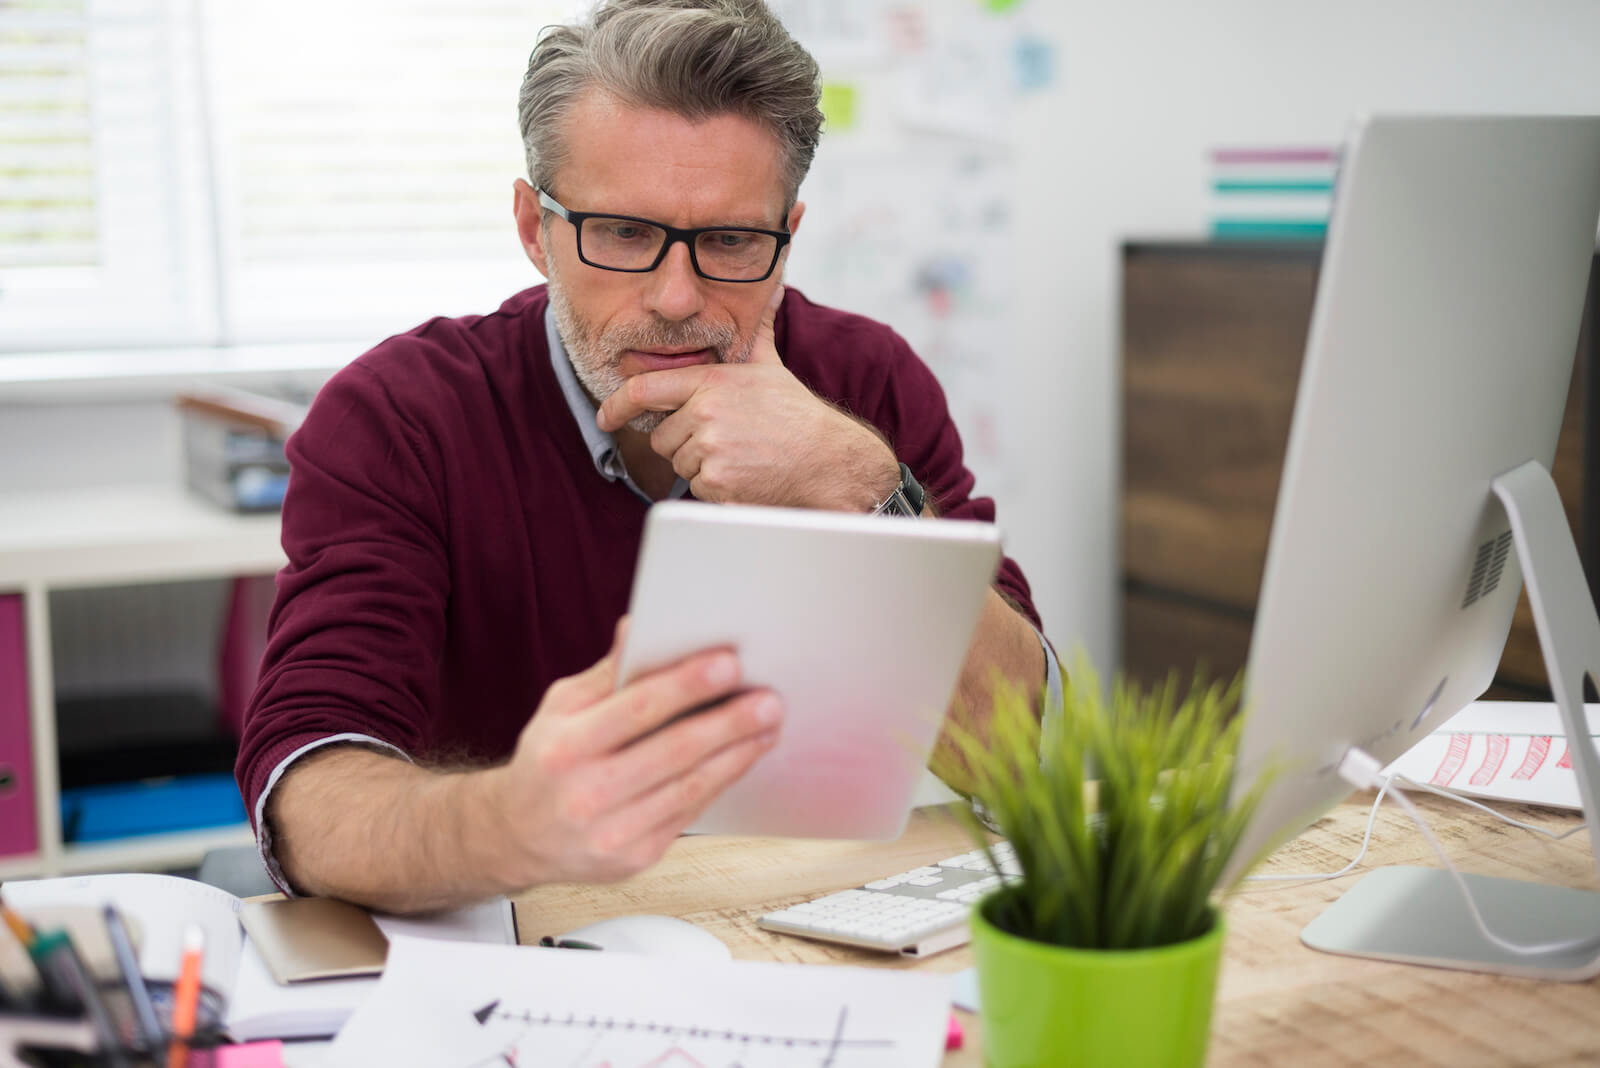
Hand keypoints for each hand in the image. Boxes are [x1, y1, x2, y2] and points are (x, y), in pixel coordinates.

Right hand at [493, 618, 782, 884]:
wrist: (518, 836)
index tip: (729, 664)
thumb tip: (639, 627)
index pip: (636, 708)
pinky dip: (721, 781)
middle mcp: (585, 793)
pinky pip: (690, 813)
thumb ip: (607, 674)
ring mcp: (611, 832)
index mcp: (564, 746)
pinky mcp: (634, 858)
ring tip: (768, 726)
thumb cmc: (547, 761)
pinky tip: (742, 757)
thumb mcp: (561, 709)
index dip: (686, 685)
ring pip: (690, 787)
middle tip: (768, 700)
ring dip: (737, 753)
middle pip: (672, 751)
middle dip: (728, 722)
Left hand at [595, 287, 899, 510]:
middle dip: (684, 441)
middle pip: (662, 436)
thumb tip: (770, 289)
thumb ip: (756, 330)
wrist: (829, 461)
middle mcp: (706, 413)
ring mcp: (710, 449)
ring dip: (701, 465)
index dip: (617, 405)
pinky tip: (744, 475)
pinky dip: (715, 486)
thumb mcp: (770, 365)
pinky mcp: (717, 482)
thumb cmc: (797, 416)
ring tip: (740, 455)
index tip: (605, 416)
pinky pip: (696, 487)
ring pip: (678, 463)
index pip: (646, 390)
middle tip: (725, 439)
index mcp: (711, 382)